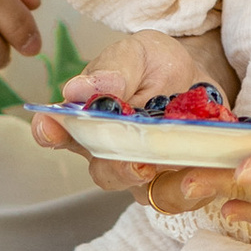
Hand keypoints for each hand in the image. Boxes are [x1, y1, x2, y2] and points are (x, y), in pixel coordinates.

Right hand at [33, 32, 234, 191]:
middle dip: (118, 167)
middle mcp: (110, 152)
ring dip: (161, 186)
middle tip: (135, 160)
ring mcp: (143, 173)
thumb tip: (80, 89)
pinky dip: (191, 190)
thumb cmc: (158, 64)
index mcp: (89, 118)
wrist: (201, 76)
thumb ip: (115, 69)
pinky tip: (201, 175)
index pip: (58, 131)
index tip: (50, 126)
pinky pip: (179, 198)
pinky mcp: (176, 183)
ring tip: (179, 172)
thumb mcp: (139, 52)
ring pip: (140, 192)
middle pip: (103, 171)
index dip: (50, 133)